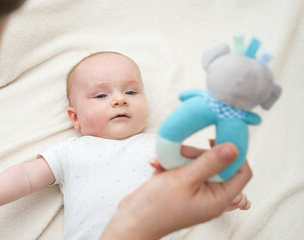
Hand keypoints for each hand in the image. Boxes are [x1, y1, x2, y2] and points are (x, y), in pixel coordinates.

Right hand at [101, 142, 251, 239]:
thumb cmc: (156, 207)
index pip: (241, 171)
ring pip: (198, 164)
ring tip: (164, 162)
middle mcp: (210, 195)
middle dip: (198, 154)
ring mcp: (196, 192)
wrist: (132, 220)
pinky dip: (172, 165)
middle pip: (218, 164)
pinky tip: (159, 167)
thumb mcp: (184, 179)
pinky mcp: (182, 188)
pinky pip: (184, 169)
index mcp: (219, 198)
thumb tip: (233, 147)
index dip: (233, 153)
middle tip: (181, 151)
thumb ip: (210, 162)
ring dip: (181, 158)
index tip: (218, 137)